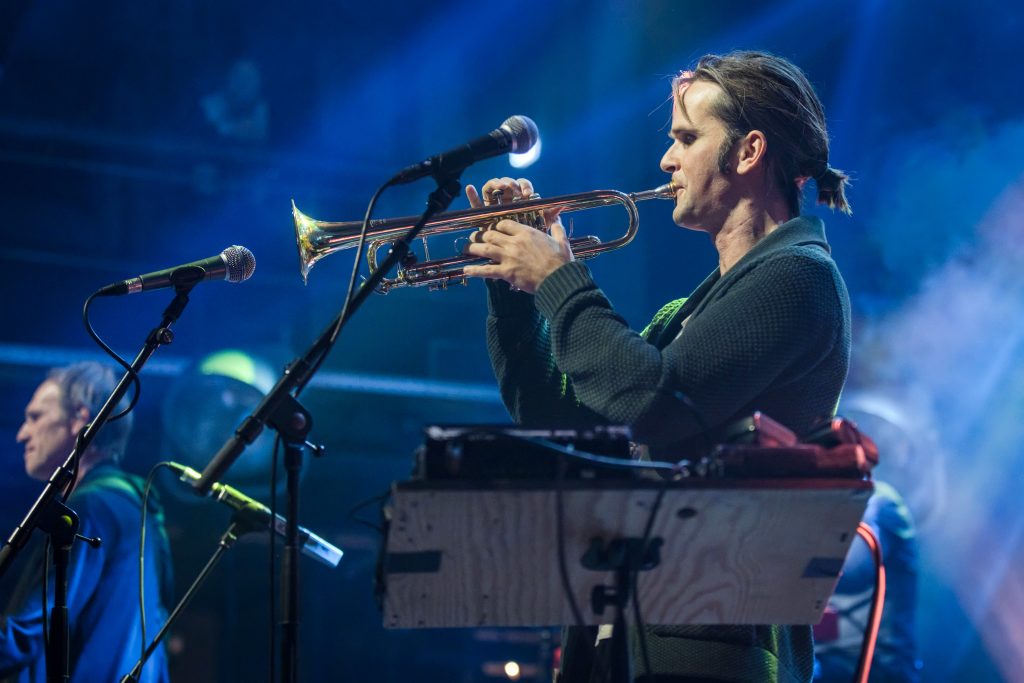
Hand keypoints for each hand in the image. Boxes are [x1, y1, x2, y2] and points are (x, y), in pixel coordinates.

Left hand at [462, 177, 571, 293]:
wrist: (558, 279)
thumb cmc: (561, 261)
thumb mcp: (562, 241)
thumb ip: (557, 228)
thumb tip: (557, 219)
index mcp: (526, 233)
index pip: (504, 224)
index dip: (497, 226)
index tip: (494, 229)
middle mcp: (514, 243)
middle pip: (491, 234)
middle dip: (481, 235)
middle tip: (475, 237)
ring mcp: (509, 257)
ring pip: (485, 249)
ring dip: (473, 248)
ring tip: (466, 249)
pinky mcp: (506, 273)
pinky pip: (486, 270)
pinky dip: (475, 271)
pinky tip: (466, 270)